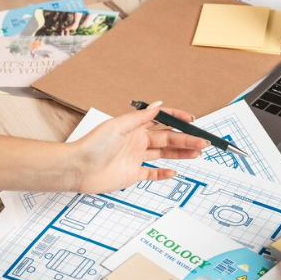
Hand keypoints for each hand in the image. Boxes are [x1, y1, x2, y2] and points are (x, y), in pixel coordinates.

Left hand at [69, 102, 209, 193]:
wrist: (78, 168)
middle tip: (202, 142)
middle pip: (167, 139)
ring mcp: (136, 158)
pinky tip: (174, 172)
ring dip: (181, 154)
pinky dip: (163, 173)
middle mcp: (137, 142)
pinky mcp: (132, 174)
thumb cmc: (92, 145)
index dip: (177, 119)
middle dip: (186, 140)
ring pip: (164, 155)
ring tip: (197, 153)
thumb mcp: (118, 126)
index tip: (192, 120)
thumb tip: (159, 105)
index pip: (161, 121)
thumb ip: (140, 117)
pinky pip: (152, 173)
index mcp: (135, 128)